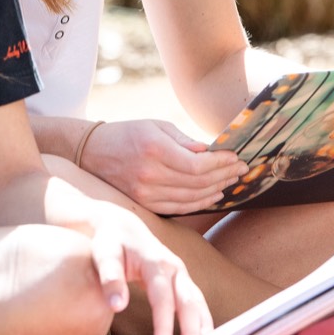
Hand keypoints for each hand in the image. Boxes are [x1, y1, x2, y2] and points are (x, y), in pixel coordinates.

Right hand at [78, 119, 245, 214]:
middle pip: (198, 182)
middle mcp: (150, 175)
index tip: (237, 158)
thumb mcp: (156, 126)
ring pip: (191, 198)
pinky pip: (178, 208)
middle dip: (224, 176)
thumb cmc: (128, 133)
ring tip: (232, 181)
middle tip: (242, 170)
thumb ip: (184, 140)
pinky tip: (213, 195)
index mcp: (155, 150)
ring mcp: (145, 194)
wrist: (91, 153)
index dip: (221, 163)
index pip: (198, 165)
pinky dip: (199, 203)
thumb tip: (210, 152)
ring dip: (216, 190)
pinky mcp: (143, 205)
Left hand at [84, 203, 212, 334]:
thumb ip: (110, 278)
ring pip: (199, 304)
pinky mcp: (182, 283)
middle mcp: (175, 268)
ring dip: (202, 330)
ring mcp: (181, 275)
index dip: (164, 324)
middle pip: (190, 302)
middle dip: (192, 331)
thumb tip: (117, 306)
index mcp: (156, 262)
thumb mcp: (104, 254)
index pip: (164, 298)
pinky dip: (201, 325)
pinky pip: (197, 305)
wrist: (122, 226)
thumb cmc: (110, 242)